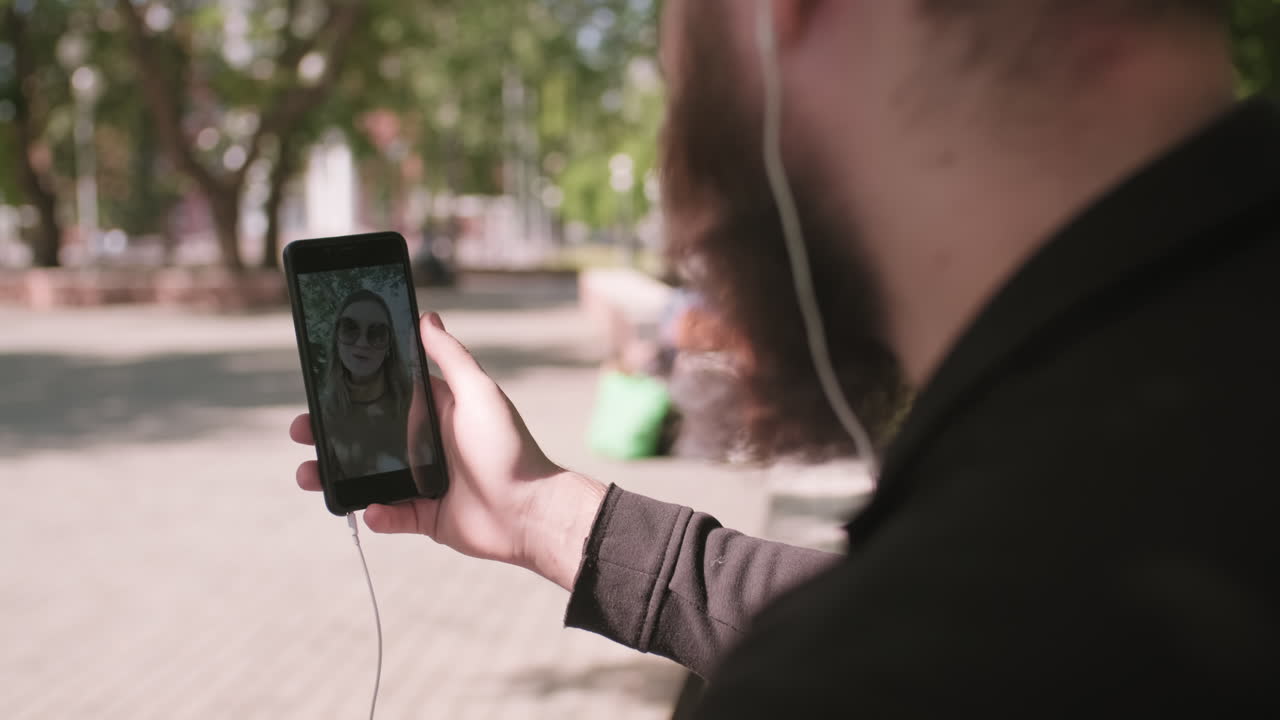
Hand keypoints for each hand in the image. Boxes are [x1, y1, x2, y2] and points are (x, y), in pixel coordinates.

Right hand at [291, 312, 606, 589]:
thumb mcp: (478, 393)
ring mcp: (423, 483)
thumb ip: (449, 357)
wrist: (529, 510)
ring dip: (336, 477)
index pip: (384, 397)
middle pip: (366, 439)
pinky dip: (376, 515)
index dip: (351, 394)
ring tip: (310, 475)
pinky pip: (390, 516)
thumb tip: (426, 317)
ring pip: (368, 478)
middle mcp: (426, 445)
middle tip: (301, 432)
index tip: (319, 389)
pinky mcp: (426, 517)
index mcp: (435, 413)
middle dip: (329, 437)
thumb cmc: (508, 447)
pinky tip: (370, 509)